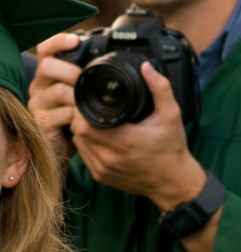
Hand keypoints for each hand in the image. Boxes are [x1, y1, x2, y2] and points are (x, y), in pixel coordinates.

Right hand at [28, 33, 82, 158]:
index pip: (45, 48)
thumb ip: (90, 75)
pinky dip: (76, 116)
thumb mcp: (84, 91)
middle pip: (47, 66)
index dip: (57, 42)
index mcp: (50, 73)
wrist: (69, 145)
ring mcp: (37, 104)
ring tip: (89, 103)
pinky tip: (82, 119)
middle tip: (86, 80)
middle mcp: (39, 86)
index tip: (75, 41)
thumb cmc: (79, 115)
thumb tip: (124, 59)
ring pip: (57, 90)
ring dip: (78, 95)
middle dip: (71, 71)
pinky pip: (60, 114)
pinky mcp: (40, 123)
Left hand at [69, 61, 205, 208]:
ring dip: (81, 130)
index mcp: (124, 142)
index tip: (90, 100)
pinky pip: (83, 155)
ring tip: (92, 119)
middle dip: (80, 117)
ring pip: (78, 143)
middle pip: (78, 131)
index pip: (85, 123)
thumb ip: (160, 89)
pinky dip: (85, 144)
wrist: (173, 183)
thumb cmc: (172, 149)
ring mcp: (102, 169)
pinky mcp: (99, 176)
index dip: (82, 110)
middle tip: (90, 107)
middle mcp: (109, 158)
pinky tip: (95, 135)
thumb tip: (145, 68)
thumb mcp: (171, 115)